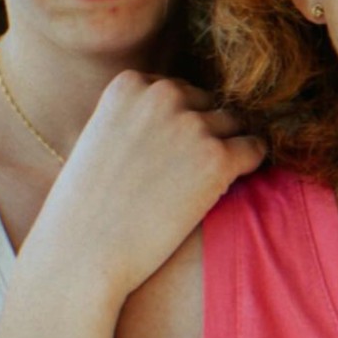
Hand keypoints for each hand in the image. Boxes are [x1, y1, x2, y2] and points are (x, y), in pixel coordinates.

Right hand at [26, 71, 265, 296]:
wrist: (83, 253)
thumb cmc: (86, 207)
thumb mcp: (100, 138)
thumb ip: (139, 117)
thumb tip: (184, 116)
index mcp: (130, 84)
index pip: (178, 91)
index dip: (176, 126)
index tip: (163, 157)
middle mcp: (163, 94)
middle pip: (208, 105)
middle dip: (203, 134)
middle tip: (180, 177)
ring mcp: (193, 125)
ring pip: (234, 126)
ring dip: (226, 151)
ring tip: (199, 186)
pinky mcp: (217, 159)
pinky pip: (255, 149)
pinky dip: (249, 166)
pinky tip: (225, 189)